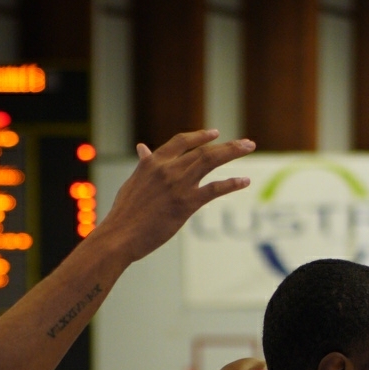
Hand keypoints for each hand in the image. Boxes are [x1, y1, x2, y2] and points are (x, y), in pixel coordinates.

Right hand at [103, 129, 254, 261]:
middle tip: (246, 143)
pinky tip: (244, 181)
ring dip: (232, 152)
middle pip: (202, 150)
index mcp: (153, 163)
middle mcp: (167, 169)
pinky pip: (214, 189)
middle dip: (226, 145)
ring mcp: (178, 185)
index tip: (214, 133)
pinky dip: (231, 183)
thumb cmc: (123, 214)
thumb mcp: (133, 182)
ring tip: (249, 147)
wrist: (119, 235)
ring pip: (210, 161)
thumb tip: (143, 148)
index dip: (199, 136)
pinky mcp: (186, 203)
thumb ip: (144, 165)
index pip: (181, 141)